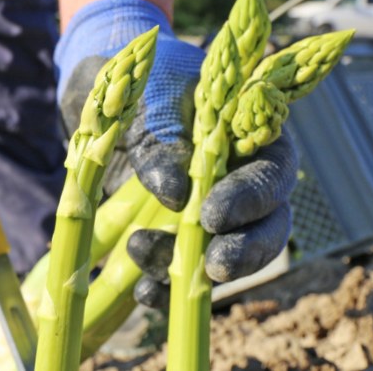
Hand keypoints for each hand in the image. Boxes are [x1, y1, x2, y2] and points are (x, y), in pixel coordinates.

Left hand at [54, 0, 296, 304]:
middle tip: (213, 266)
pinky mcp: (177, 236)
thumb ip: (163, 137)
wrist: (101, 86)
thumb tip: (175, 194)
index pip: (270, 174)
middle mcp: (241, 179)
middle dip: (243, 251)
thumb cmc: (136, 77)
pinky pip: (186, 273)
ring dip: (192, 268)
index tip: (209, 213)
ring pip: (227, 255)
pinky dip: (168, 289)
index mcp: (250, 136)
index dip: (249, 199)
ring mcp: (211, 212)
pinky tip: (145, 294)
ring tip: (141, 253)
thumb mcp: (146, 95)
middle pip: (267, 227)